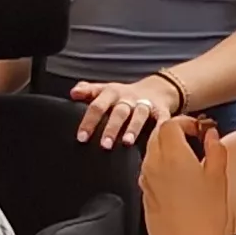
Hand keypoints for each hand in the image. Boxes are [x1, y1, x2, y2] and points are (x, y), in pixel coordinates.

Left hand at [68, 75, 183, 147]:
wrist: (156, 89)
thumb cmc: (123, 95)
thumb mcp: (104, 90)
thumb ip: (88, 91)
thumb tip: (73, 93)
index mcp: (111, 93)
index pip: (97, 106)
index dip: (89, 122)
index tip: (82, 137)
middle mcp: (128, 98)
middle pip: (119, 112)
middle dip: (112, 128)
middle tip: (104, 145)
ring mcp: (146, 104)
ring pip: (139, 115)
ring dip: (133, 128)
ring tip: (127, 143)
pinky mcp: (161, 111)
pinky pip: (162, 120)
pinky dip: (161, 128)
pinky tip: (156, 140)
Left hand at [138, 115, 235, 234]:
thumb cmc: (206, 217)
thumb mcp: (219, 178)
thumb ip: (215, 149)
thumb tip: (212, 136)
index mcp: (173, 155)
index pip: (171, 124)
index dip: (186, 122)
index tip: (200, 129)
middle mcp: (154, 164)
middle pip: (157, 135)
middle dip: (175, 131)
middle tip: (194, 138)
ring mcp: (146, 181)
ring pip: (152, 152)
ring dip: (167, 148)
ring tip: (188, 158)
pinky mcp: (145, 196)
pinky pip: (150, 172)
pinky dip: (161, 166)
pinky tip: (179, 178)